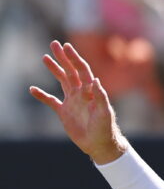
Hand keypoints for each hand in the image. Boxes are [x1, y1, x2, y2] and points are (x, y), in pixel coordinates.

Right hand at [29, 41, 127, 163]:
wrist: (100, 145)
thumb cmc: (105, 129)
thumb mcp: (104, 113)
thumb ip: (100, 96)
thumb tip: (95, 80)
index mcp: (91, 91)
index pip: (82, 70)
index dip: (74, 58)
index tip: (66, 46)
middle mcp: (81, 93)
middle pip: (70, 71)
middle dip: (62, 58)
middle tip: (53, 44)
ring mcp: (72, 102)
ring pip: (62, 81)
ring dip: (54, 69)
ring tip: (45, 57)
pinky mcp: (65, 112)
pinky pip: (51, 101)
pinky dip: (42, 95)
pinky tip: (33, 90)